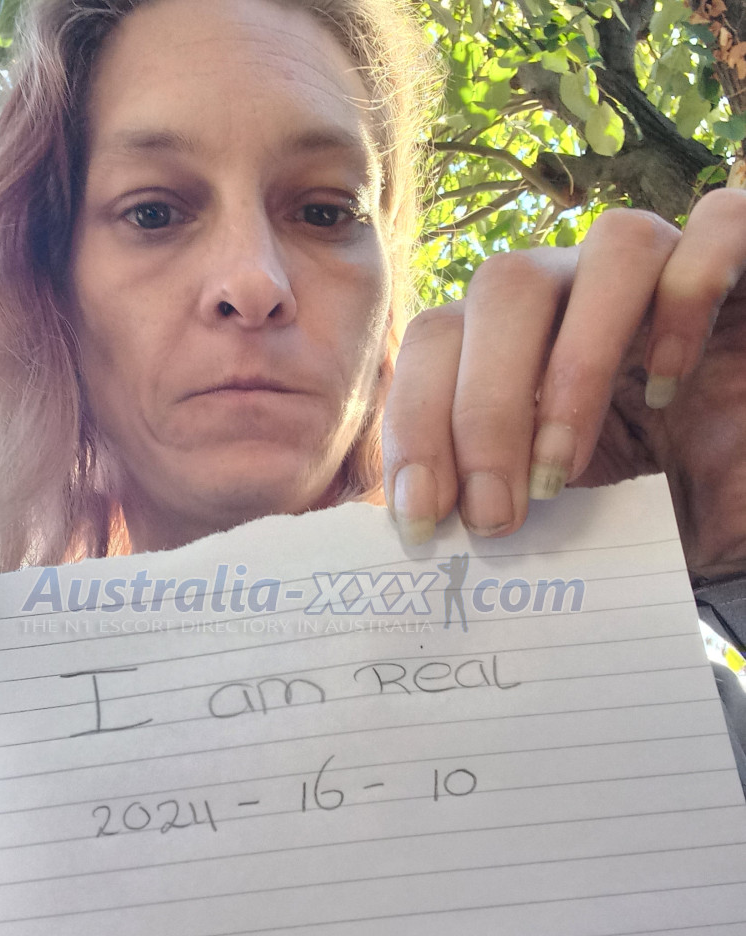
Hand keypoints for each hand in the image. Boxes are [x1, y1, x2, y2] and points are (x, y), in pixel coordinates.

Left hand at [382, 187, 745, 576]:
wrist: (738, 497)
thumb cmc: (651, 503)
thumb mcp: (556, 506)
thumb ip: (488, 497)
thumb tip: (406, 523)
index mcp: (519, 338)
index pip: (437, 338)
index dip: (415, 422)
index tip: (422, 518)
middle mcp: (582, 289)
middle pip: (503, 287)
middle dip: (483, 412)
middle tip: (495, 515)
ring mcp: (664, 269)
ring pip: (607, 249)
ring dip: (576, 365)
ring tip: (565, 468)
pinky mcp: (744, 265)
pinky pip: (720, 230)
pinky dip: (689, 298)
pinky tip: (664, 385)